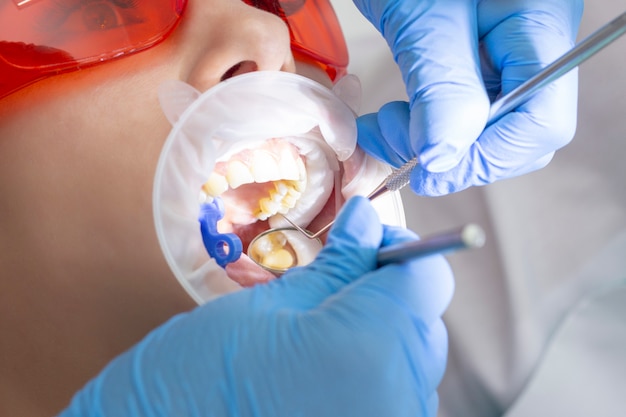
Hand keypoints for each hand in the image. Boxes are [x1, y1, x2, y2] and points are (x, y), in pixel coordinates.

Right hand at [59, 196, 453, 416]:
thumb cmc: (200, 376)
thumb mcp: (271, 303)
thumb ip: (338, 263)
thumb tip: (368, 223)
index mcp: (373, 348)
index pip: (427, 278)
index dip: (398, 250)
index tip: (367, 241)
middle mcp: (398, 397)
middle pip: (422, 319)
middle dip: (387, 291)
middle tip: (337, 282)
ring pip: (413, 359)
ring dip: (383, 332)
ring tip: (324, 330)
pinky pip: (397, 392)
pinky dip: (376, 369)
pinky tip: (330, 365)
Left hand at [353, 0, 582, 194]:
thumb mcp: (423, 14)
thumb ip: (441, 83)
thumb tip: (444, 157)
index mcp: (539, 21)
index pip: (542, 121)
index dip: (484, 157)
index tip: (425, 169)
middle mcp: (535, 43)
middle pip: (521, 132)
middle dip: (453, 152)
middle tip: (393, 138)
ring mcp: (511, 51)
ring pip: (491, 127)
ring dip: (435, 142)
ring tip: (386, 124)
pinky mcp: (482, 57)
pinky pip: (469, 108)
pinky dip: (430, 124)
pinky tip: (400, 115)